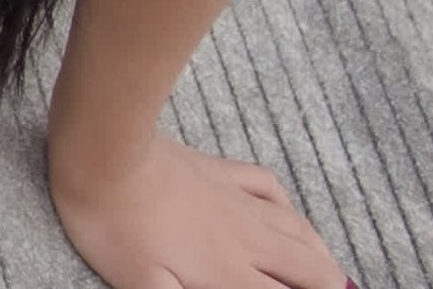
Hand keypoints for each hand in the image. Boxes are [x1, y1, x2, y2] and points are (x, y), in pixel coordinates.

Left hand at [51, 130, 349, 288]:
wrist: (102, 155)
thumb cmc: (114, 228)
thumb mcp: (145, 287)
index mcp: (229, 273)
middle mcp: (247, 239)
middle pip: (309, 268)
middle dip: (330, 285)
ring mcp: (236, 199)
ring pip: (298, 230)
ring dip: (320, 255)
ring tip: (331, 271)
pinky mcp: (218, 170)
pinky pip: (268, 187)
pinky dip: (288, 208)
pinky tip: (287, 213)